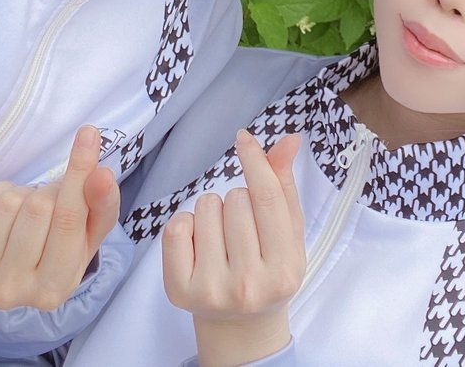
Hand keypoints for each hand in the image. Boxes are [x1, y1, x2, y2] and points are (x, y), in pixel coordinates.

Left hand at [0, 125, 118, 310]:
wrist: (23, 274)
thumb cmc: (64, 247)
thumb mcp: (92, 231)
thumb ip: (102, 203)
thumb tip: (101, 174)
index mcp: (56, 287)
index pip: (69, 219)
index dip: (79, 172)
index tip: (88, 133)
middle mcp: (15, 290)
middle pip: (38, 208)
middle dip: (50, 192)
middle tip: (52, 202)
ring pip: (7, 203)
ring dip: (23, 195)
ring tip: (29, 212)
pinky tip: (6, 213)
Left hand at [162, 130, 304, 366]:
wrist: (240, 325)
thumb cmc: (268, 270)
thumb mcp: (287, 234)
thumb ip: (285, 186)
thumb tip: (288, 139)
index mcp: (285, 268)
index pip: (267, 199)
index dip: (255, 161)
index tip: (243, 138)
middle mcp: (249, 284)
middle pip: (236, 199)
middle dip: (237, 200)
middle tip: (242, 228)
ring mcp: (212, 289)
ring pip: (205, 207)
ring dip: (213, 211)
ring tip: (222, 237)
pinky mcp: (179, 290)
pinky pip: (176, 226)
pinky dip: (186, 224)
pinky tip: (198, 243)